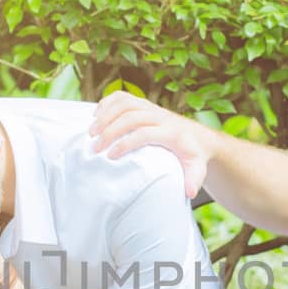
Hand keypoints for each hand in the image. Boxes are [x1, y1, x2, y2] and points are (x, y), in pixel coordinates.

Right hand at [89, 91, 209, 197]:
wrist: (196, 136)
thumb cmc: (192, 155)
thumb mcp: (196, 168)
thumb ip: (194, 179)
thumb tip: (189, 191)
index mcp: (171, 132)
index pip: (145, 133)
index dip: (126, 143)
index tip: (111, 156)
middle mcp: (160, 116)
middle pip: (130, 116)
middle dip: (110, 131)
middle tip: (95, 147)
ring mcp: (150, 108)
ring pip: (124, 104)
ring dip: (105, 115)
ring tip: (91, 133)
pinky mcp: (143, 104)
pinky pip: (122, 97)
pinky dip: (107, 103)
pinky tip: (96, 115)